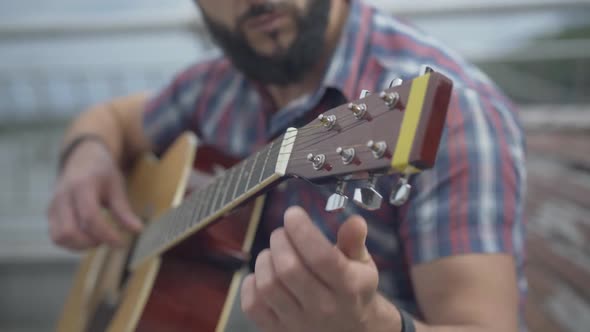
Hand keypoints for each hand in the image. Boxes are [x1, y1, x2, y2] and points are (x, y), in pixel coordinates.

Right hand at [47, 139, 141, 249]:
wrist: (83, 159)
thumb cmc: (102, 173)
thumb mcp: (117, 187)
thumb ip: (124, 210)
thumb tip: (138, 230)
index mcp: (81, 186)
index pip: (90, 217)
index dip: (106, 234)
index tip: (121, 243)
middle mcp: (62, 196)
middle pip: (69, 231)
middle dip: (91, 242)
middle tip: (109, 239)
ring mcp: (53, 206)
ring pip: (59, 238)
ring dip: (80, 246)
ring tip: (99, 239)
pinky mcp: (50, 214)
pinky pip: (56, 237)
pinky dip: (73, 244)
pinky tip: (89, 238)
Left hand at [241, 206, 379, 331]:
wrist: (351, 331)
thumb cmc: (353, 290)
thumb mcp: (363, 264)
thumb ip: (355, 241)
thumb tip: (355, 220)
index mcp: (348, 287)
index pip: (321, 257)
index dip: (302, 230)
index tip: (293, 213)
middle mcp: (324, 308)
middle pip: (289, 269)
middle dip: (279, 240)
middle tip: (282, 232)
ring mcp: (299, 323)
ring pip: (268, 285)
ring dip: (265, 260)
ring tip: (274, 252)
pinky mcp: (278, 331)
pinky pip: (252, 306)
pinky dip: (251, 284)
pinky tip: (263, 274)